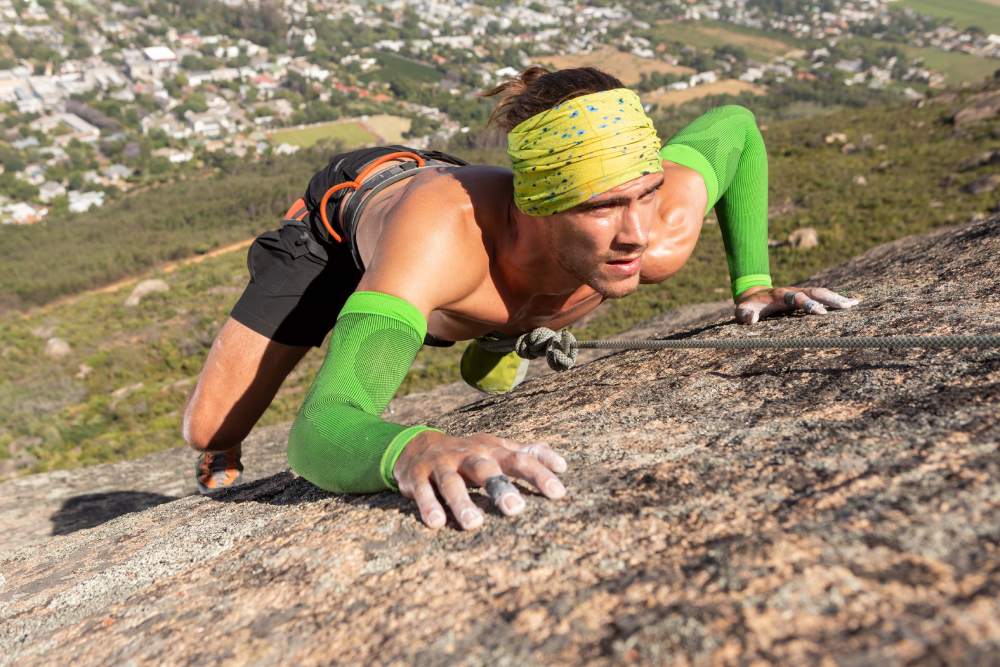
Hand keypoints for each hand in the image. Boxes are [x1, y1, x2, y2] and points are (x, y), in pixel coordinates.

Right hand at [393, 430, 567, 529]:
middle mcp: (467, 455)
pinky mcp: (416, 476)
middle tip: (515, 510)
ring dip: (462, 502)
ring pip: (451, 482)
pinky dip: (428, 505)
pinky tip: (437, 524)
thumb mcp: (498, 449)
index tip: (558, 494)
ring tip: (474, 524)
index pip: (519, 460)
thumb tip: (562, 466)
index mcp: (491, 450)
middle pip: (484, 468)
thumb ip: (529, 454)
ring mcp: (441, 464)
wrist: (417, 447)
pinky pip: (422, 490)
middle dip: (499, 486)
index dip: (538, 475)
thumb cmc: (468, 454)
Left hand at [734, 286, 858, 324]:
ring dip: (837, 298)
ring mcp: (800, 291)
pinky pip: (822, 295)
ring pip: (821, 292)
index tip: (820, 313)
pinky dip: (836, 298)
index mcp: (779, 295)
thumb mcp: (742, 311)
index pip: (796, 299)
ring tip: (855, 304)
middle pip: (814, 292)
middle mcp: (793, 291)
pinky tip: (852, 302)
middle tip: (847, 306)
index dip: (807, 304)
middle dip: (829, 299)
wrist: (753, 294)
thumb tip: (750, 320)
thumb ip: (744, 315)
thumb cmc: (748, 307)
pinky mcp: (805, 295)